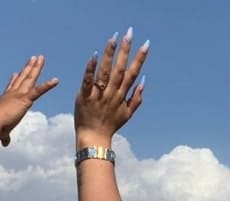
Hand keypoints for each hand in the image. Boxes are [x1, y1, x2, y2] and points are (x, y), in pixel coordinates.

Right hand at [0, 56, 57, 146]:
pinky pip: (39, 90)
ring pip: (30, 78)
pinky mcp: (25, 100)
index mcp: (5, 99)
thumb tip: (4, 143)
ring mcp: (18, 95)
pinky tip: (56, 80)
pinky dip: (48, 85)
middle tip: (34, 58)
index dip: (15, 79)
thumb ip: (5, 136)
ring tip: (41, 58)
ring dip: (36, 68)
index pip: (11, 87)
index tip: (17, 72)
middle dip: (28, 68)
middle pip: (22, 77)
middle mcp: (11, 93)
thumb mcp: (1, 131)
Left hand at [75, 29, 147, 143]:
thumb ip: (136, 98)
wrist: (94, 138)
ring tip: (114, 38)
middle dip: (126, 50)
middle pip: (120, 69)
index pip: (132, 73)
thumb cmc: (110, 125)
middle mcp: (112, 93)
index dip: (140, 59)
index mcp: (122, 95)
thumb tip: (143, 81)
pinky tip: (94, 55)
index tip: (146, 44)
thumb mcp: (127, 114)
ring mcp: (98, 94)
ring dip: (110, 54)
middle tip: (130, 33)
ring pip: (106, 72)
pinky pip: (88, 81)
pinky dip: (91, 69)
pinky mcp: (84, 96)